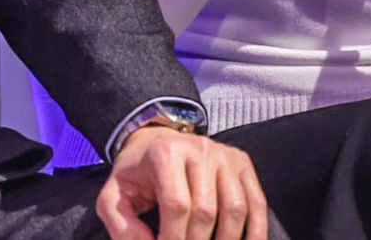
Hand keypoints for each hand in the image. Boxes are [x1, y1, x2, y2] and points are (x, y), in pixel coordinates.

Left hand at [95, 126, 267, 239]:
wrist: (156, 141)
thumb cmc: (136, 174)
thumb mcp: (113, 197)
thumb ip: (122, 226)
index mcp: (166, 154)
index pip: (177, 206)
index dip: (172, 239)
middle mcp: (200, 149)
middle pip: (206, 211)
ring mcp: (225, 155)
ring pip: (235, 209)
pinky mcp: (242, 163)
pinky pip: (257, 202)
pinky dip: (255, 232)